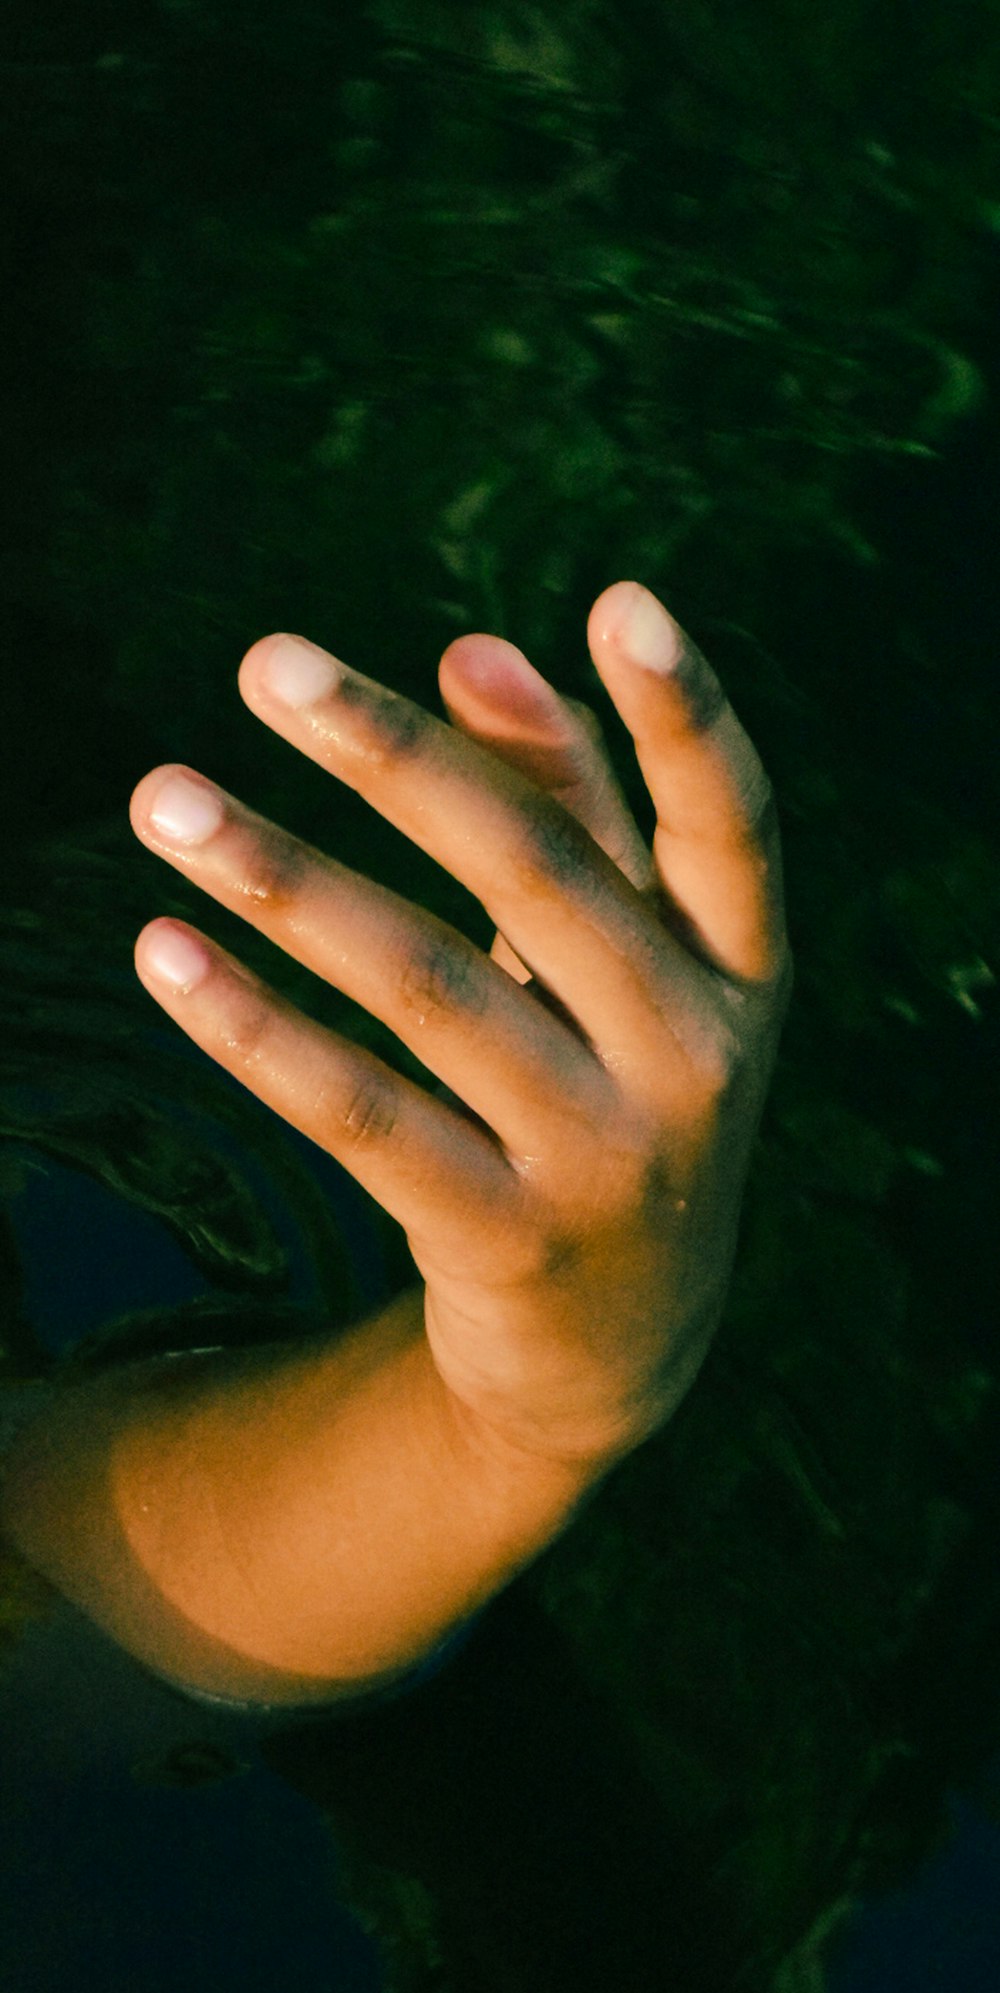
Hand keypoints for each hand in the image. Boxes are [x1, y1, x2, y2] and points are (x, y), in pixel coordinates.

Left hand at [128, 581, 789, 1467]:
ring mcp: (603, 1157)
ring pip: (425, 988)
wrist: (619, 1340)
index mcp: (743, 967)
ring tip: (163, 799)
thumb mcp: (623, 957)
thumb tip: (470, 652)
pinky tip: (164, 955)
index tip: (623, 599)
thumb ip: (568, 801)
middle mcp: (693, 1056)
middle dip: (397, 758)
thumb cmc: (612, 1078)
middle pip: (537, 876)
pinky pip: (361, 1116)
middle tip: (266, 662)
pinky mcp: (502, 1237)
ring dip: (285, 881)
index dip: (687, 718)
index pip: (733, 826)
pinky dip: (257, 1032)